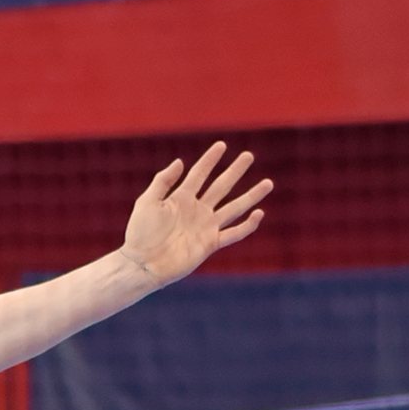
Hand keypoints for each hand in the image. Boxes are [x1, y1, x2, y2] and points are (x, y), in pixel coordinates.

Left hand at [120, 142, 271, 285]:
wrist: (143, 264)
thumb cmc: (140, 234)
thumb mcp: (147, 202)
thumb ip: (163, 181)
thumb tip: (180, 161)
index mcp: (180, 198)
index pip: (199, 174)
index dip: (210, 159)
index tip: (221, 145)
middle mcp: (197, 210)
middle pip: (221, 186)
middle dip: (235, 171)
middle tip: (249, 156)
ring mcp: (205, 226)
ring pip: (234, 207)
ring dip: (251, 195)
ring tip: (268, 183)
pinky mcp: (210, 244)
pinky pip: (234, 234)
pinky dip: (247, 225)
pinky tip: (259, 213)